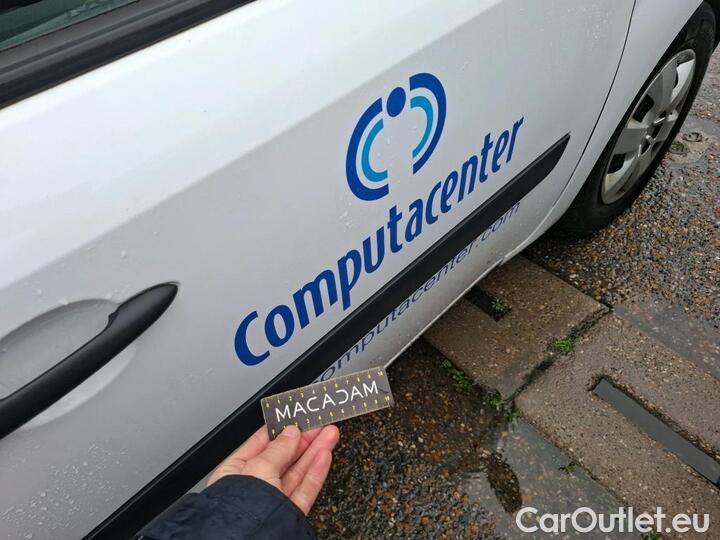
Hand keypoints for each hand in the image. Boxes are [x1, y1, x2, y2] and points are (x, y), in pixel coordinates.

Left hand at [208, 424, 339, 514]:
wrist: (251, 539)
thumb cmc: (242, 507)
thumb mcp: (259, 467)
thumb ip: (279, 448)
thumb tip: (292, 432)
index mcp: (236, 473)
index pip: (260, 445)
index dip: (280, 431)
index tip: (296, 419)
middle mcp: (254, 487)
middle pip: (283, 457)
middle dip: (304, 439)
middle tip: (320, 424)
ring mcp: (273, 501)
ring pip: (298, 472)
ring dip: (315, 451)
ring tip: (330, 434)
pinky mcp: (289, 513)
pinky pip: (305, 489)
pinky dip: (316, 472)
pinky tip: (325, 455)